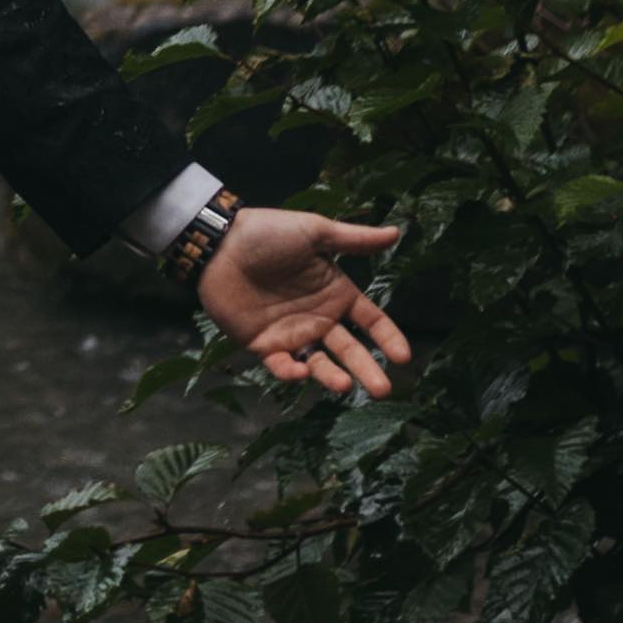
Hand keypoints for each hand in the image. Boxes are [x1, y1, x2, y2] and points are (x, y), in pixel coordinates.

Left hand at [198, 205, 410, 399]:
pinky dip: (291, 372)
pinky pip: (281, 365)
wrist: (220, 243)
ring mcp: (292, 334)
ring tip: (344, 386)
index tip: (403, 357)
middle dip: (367, 370)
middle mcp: (319, 318)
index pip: (371, 322)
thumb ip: (355, 239)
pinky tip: (301, 371)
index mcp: (336, 292)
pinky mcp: (264, 344)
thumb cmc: (268, 233)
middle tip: (383, 390)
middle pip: (350, 350)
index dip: (387, 338)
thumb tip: (397, 232)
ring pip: (319, 363)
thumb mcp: (315, 232)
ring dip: (332, 377)